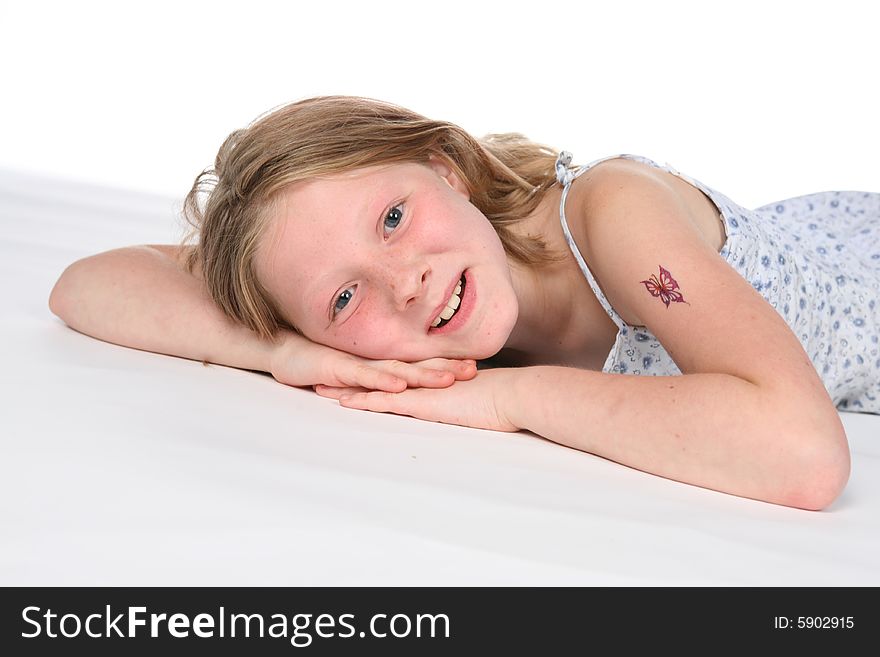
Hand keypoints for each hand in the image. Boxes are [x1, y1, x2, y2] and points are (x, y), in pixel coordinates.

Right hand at [269, 330, 476, 390]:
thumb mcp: (356, 373)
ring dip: (421, 375)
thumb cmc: (322, 364)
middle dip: (445, 367)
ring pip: (395, 370)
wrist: (286, 354)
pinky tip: (398, 386)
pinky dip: (381, 381)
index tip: (474, 366)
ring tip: (446, 379)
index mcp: (382, 361)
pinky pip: (364, 376)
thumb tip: (405, 387)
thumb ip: (379, 376)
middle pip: (415, 364)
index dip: (445, 363)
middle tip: (473, 370)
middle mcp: (374, 360)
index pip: (419, 362)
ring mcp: (358, 364)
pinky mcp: (339, 370)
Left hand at [314, 367, 520, 432]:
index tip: (351, 371)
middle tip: (322, 373)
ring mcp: (421, 390)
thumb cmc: (504, 399)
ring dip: (346, 388)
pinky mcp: (424, 402)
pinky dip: (364, 401)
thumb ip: (464, 396)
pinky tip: (344, 402)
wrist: (514, 395)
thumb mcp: (477, 396)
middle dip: (349, 376)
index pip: (395, 374)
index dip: (372, 372)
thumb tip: (463, 400)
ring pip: (375, 387)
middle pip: (377, 376)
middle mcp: (421, 381)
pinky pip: (387, 401)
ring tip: (318, 387)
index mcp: (432, 379)